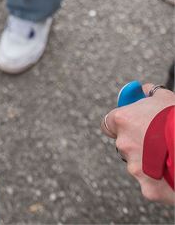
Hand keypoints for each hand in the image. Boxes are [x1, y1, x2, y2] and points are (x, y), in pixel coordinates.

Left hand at [101, 86, 174, 204]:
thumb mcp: (163, 98)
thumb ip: (149, 93)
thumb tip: (144, 90)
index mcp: (122, 120)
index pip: (108, 123)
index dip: (118, 124)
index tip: (127, 124)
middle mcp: (123, 144)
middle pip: (124, 144)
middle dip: (136, 143)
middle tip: (155, 141)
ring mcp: (134, 167)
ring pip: (137, 164)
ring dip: (148, 161)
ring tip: (166, 154)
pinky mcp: (147, 187)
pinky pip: (150, 182)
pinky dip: (158, 178)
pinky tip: (170, 170)